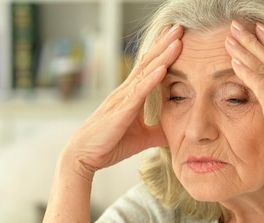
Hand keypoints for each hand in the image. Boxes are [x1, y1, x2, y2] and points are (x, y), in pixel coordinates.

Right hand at [62, 24, 182, 180]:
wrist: (84, 155)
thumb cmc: (108, 145)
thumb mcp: (141, 138)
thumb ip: (157, 132)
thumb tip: (176, 132)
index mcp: (130, 96)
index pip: (149, 68)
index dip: (163, 52)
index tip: (178, 38)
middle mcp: (125, 92)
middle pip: (148, 62)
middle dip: (164, 44)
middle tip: (180, 26)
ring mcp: (122, 99)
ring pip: (145, 72)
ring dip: (162, 55)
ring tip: (177, 39)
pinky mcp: (120, 111)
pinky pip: (138, 92)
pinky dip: (151, 79)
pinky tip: (163, 67)